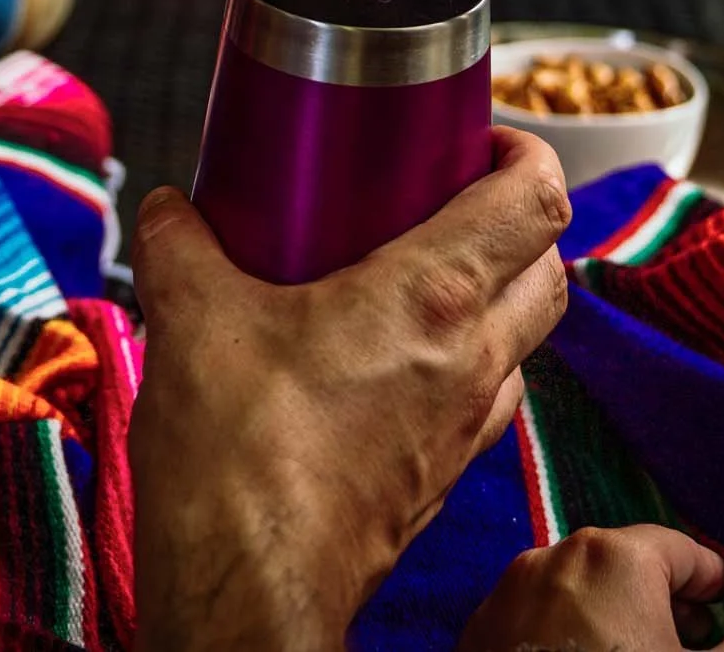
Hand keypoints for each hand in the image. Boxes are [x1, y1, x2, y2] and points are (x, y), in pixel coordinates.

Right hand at [130, 127, 573, 650]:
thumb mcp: (190, 318)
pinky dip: (463, 366)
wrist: (246, 586)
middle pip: (551, 268)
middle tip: (455, 198)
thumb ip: (180, 245)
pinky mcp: (441, 476)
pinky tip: (393, 360)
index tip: (485, 137)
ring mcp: (465, 426)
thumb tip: (172, 208)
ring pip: (526, 341)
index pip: (539, 199)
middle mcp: (472, 358)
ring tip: (422, 275)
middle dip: (519, 223)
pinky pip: (484, 401)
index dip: (528, 152)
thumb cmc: (236, 460)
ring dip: (498, 299)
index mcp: (434, 296)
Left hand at [461, 525, 723, 651]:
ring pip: (579, 592)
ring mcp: (507, 594)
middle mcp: (554, 556)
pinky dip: (566, 638)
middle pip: (628, 566)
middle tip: (690, 647)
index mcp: (615, 555)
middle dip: (663, 604)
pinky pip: (537, 620)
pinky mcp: (478, 631)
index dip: (714, 585)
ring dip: (613, 620)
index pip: (683, 551)